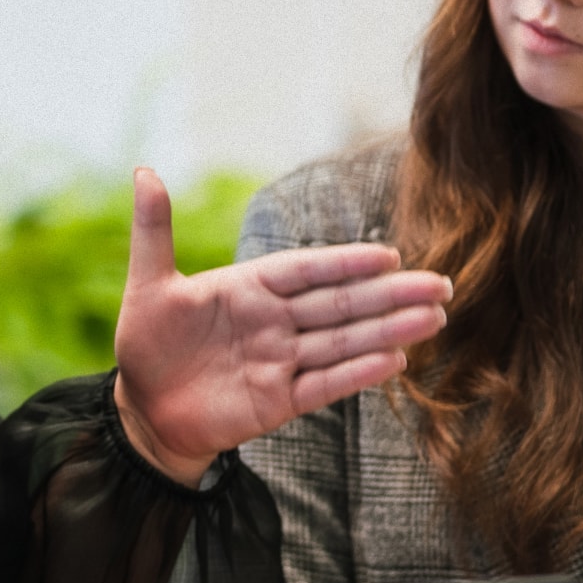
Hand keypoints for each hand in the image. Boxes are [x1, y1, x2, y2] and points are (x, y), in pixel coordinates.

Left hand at [111, 169, 450, 485]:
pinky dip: (358, 373)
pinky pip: (325, 384)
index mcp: (250, 288)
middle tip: (440, 285)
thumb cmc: (147, 345)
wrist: (142, 411)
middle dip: (389, 294)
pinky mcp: (280, 400)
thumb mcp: (147, 285)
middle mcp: (274, 321)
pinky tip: (396, 360)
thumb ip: (154, 230)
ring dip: (388, 330)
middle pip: (339, 303)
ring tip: (433, 318)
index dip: (345, 263)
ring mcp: (282, 361)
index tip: (388, 255)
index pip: (306, 270)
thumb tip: (144, 170)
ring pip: (343, 341)